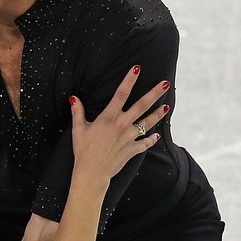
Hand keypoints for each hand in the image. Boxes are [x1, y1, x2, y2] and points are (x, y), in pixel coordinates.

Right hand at [70, 66, 169, 180]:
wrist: (92, 172)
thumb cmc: (83, 151)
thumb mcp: (78, 129)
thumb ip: (78, 112)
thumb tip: (73, 98)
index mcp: (109, 117)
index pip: (121, 93)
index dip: (129, 80)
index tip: (137, 68)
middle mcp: (122, 125)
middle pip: (142, 105)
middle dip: (154, 93)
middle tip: (164, 84)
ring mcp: (129, 137)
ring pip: (147, 123)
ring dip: (158, 114)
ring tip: (166, 106)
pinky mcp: (131, 150)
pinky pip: (144, 144)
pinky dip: (151, 140)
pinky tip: (157, 136)